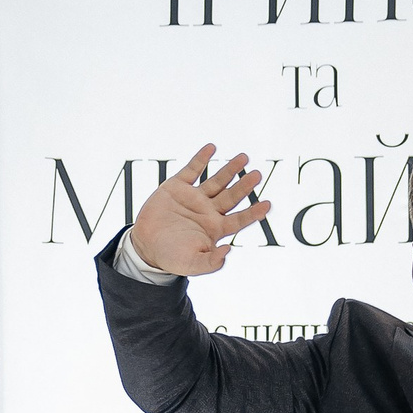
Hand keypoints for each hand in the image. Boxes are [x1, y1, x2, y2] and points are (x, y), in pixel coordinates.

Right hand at [129, 143, 272, 275]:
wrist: (145, 246)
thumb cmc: (171, 257)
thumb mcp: (193, 265)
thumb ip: (211, 262)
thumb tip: (228, 251)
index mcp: (215, 228)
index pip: (239, 219)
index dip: (253, 212)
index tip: (267, 205)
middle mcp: (208, 211)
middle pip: (232, 196)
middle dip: (245, 186)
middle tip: (257, 174)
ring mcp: (194, 197)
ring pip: (217, 181)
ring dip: (230, 170)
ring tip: (243, 158)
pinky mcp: (177, 186)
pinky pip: (192, 170)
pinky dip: (201, 158)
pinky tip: (212, 148)